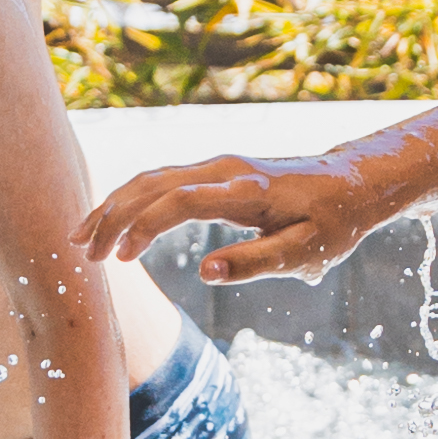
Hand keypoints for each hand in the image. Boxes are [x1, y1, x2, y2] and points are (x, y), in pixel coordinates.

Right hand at [80, 150, 389, 282]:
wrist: (354, 182)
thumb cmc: (334, 223)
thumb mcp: (306, 253)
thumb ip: (257, 262)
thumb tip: (206, 272)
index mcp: (246, 191)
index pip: (180, 200)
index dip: (145, 226)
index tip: (120, 257)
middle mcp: (225, 169)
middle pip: (154, 183)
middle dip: (113, 215)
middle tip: (84, 253)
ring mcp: (218, 167)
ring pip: (153, 177)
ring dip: (115, 205)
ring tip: (83, 238)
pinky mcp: (216, 172)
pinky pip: (164, 180)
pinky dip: (133, 198)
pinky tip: (114, 220)